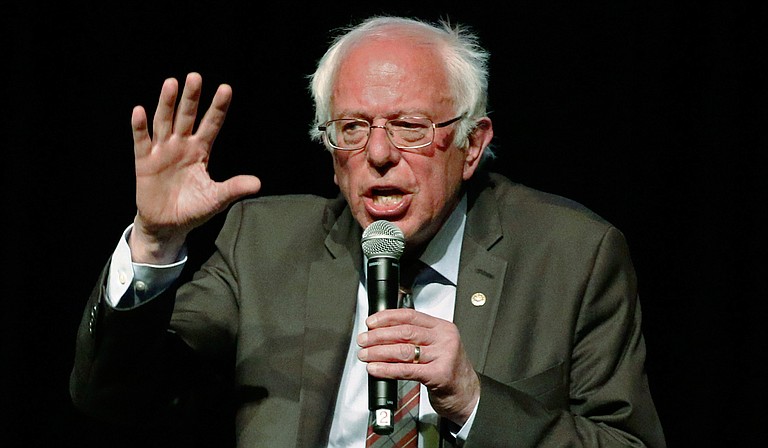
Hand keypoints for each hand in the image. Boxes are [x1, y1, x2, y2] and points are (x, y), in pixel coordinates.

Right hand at [129, 72, 260, 262]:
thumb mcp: (216, 199)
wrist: (168, 225)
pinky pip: (142, 142)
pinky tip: (140, 111)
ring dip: (166, 104)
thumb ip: (234, 188)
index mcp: (200, 151)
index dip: (218, 107)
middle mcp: (181, 146)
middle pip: (187, 117)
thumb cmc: (193, 209)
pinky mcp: (144, 163)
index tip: (226, 88)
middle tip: (196, 76)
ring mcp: (162, 152)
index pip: (211, 124)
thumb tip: (258, 183)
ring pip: (165, 123)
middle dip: (191, 98)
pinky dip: (140, 127)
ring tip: (171, 84)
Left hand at [357, 309, 480, 424]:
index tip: (371, 322)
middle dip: (379, 335)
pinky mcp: (439, 374)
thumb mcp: (437, 346)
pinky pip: (407, 370)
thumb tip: (382, 333)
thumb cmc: (449, 370)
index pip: (410, 315)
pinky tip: (376, 369)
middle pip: (405, 332)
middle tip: (364, 340)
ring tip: (365, 355)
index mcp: (442, 327)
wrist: (468, 394)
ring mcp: (443, 356)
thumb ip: (416, 338)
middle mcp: (444, 339)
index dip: (387, 317)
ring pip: (404, 350)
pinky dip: (387, 369)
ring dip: (379, 352)